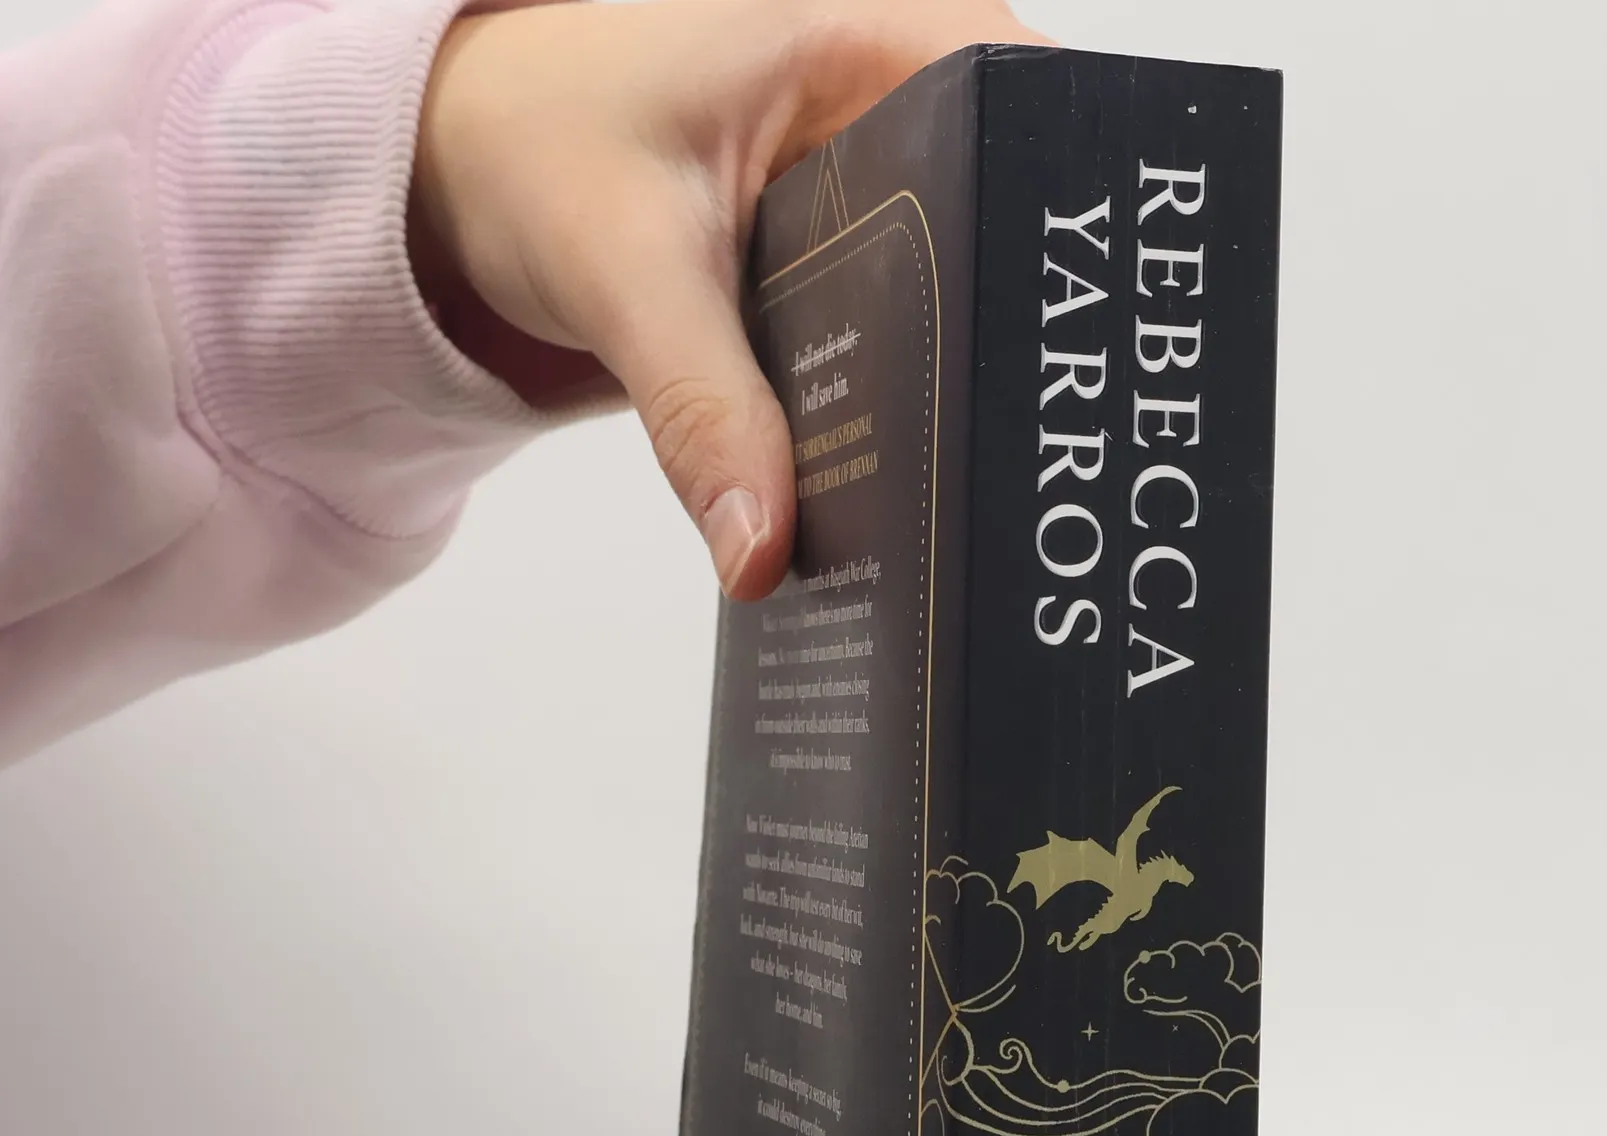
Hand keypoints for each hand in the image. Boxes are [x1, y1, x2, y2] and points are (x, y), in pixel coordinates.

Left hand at [412, 0, 1048, 599]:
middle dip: (1029, 331)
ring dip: (970, 377)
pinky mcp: (844, 262)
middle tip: (1048, 452)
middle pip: (1020, 221)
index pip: (1035, 119)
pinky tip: (918, 472)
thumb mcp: (623, 270)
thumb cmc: (529, 146)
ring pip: (969, 288)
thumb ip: (700, 411)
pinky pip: (908, 331)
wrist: (456, 171)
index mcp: (874, 40)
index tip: (1089, 349)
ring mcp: (876, 190)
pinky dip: (908, 395)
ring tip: (1003, 479)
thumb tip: (764, 553)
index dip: (1078, 230)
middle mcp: (899, 103)